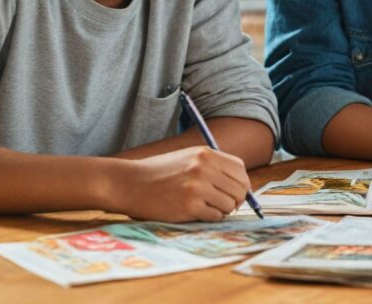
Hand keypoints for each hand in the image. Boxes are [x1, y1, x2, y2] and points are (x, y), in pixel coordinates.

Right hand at [109, 146, 250, 221]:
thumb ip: (212, 166)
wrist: (130, 182)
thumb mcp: (187, 157)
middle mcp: (204, 168)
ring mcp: (197, 187)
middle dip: (235, 200)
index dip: (241, 183)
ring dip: (221, 210)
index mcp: (206, 153)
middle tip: (223, 205)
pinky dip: (209, 217)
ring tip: (205, 207)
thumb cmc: (158, 172)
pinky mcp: (189, 206)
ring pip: (229, 205)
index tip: (234, 192)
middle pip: (239, 189)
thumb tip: (240, 185)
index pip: (240, 170)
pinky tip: (195, 212)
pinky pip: (214, 216)